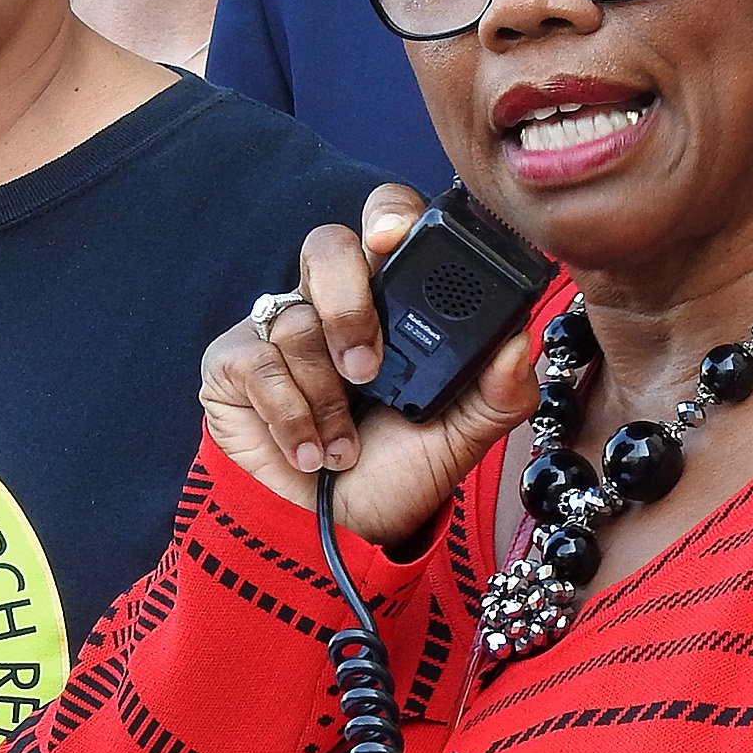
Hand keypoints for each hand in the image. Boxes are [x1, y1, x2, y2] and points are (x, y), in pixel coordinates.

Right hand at [200, 184, 538, 546]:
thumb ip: (499, 394)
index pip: (389, 227)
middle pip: (328, 245)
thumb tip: (519, 343)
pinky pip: (258, 363)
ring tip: (346, 448)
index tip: (392, 241)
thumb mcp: (460, 439)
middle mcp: (332, 304)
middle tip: (369, 367)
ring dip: (328, 398)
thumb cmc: (393, 476)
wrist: (332, 536)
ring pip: (295, 319)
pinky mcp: (233, 364)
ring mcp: (280, 330)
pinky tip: (309, 452)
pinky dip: (292, 416)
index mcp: (392, 303)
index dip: (387, 216)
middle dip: (348, 305)